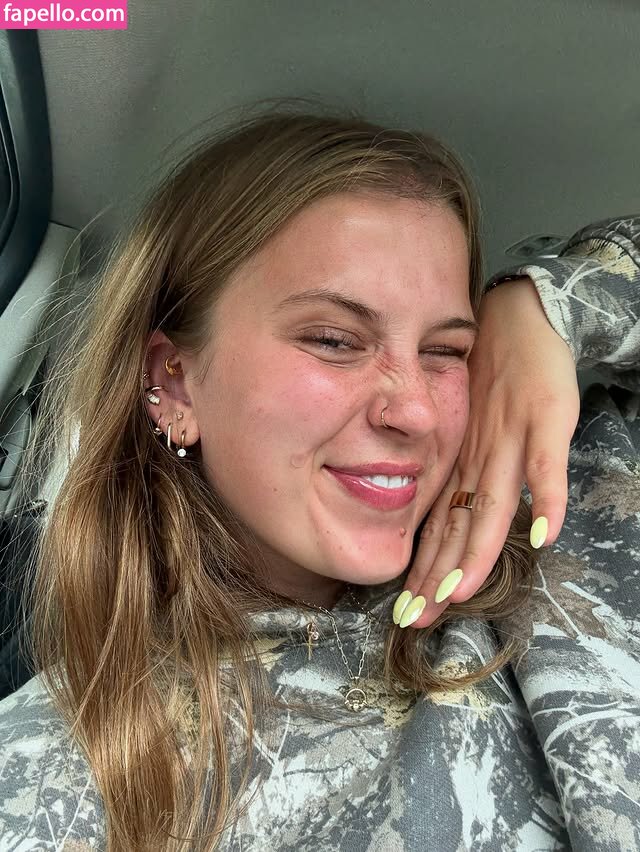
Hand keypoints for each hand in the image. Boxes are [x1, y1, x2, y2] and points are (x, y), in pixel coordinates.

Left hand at [396, 277, 580, 629]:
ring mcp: (511, 440)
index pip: (440, 528)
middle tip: (418, 619)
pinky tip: (545, 531)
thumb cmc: (489, 383)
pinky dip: (546, 497)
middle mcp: (478, 460)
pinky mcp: (545, 419)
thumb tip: (447, 531)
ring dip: (479, 549)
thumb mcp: (468, 433)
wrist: (514, 320)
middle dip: (439, 575)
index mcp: (461, 466)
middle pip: (460, 526)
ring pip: (493, 502)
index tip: (407, 613)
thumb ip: (463, 479)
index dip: (426, 571)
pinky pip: (546, 463)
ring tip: (461, 591)